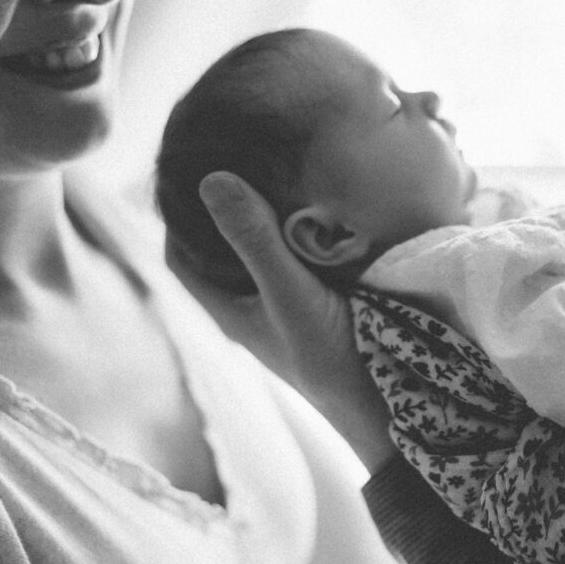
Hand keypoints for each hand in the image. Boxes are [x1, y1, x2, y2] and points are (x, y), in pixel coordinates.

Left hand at [165, 171, 396, 472]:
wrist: (388, 402)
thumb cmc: (332, 361)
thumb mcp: (292, 296)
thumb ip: (256, 242)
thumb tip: (211, 180)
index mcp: (230, 309)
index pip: (181, 257)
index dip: (177, 218)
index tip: (189, 174)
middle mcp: (255, 306)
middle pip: (223, 250)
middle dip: (226, 209)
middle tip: (238, 161)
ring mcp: (291, 305)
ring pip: (267, 252)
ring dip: (271, 218)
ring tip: (279, 172)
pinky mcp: (325, 302)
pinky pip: (305, 260)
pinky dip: (308, 232)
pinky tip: (324, 206)